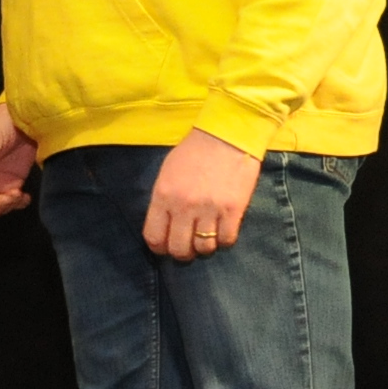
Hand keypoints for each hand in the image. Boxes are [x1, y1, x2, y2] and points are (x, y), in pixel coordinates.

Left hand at [143, 129, 260, 262]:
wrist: (227, 135)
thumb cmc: (194, 151)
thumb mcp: (168, 172)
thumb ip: (163, 199)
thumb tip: (163, 225)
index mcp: (164, 195)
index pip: (154, 237)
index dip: (159, 248)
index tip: (166, 246)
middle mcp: (184, 206)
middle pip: (179, 249)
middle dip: (182, 253)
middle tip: (188, 246)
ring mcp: (210, 209)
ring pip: (204, 248)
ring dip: (204, 246)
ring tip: (207, 236)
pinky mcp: (233, 210)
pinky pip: (226, 241)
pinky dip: (224, 240)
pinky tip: (223, 229)